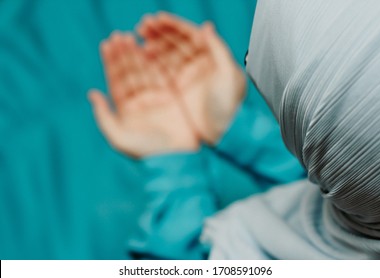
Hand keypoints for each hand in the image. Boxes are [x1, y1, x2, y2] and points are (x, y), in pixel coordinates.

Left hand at [89, 32, 198, 157]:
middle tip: (118, 36)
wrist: (178, 159)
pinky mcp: (174, 97)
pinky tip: (148, 48)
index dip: (111, 63)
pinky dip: (156, 62)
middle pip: (130, 73)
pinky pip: (163, 75)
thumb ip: (104, 117)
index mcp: (127, 111)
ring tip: (129, 37)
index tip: (107, 45)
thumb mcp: (119, 138)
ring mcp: (158, 99)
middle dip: (123, 54)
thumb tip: (91, 93)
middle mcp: (141, 103)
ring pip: (145, 71)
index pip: (117, 82)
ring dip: (136, 54)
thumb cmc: (148, 152)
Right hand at [138, 13, 245, 143]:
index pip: (189, 38)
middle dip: (157, 34)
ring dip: (148, 47)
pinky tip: (138, 57)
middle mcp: (195, 72)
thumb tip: (207, 27)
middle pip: (173, 46)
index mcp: (210, 63)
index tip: (156, 19)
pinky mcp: (172, 97)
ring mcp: (182, 84)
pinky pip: (156, 76)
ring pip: (163, 59)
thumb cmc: (228, 112)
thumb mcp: (230, 78)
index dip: (172, 26)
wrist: (219, 141)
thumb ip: (218, 49)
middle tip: (142, 27)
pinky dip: (145, 66)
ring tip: (133, 40)